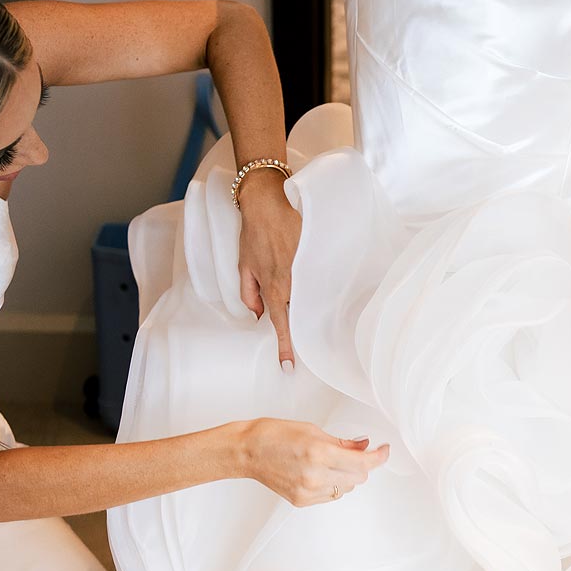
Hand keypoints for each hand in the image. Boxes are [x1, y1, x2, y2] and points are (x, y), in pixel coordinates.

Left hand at [236, 168, 302, 371]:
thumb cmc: (254, 233)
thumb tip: (259, 315)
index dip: (285, 348)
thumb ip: (249, 294)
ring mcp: (308, 271)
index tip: (289, 368)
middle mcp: (293, 284)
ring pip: (312, 299)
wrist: (269, 202)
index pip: (281, 326)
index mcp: (274, 288)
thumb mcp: (243, 265)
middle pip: (301, 314)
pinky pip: (321, 281)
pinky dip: (321, 289)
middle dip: (303, 329)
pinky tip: (326, 292)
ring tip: (320, 316)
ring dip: (314, 307)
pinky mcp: (319, 259)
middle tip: (310, 345)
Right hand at [241, 419, 388, 505]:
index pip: (363, 463)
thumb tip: (364, 446)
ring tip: (331, 462)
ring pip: (346, 489)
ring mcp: (308, 492)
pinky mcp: (302, 501)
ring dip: (347, 476)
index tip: (384, 451)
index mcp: (320, 454)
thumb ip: (342, 443)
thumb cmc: (274, 435)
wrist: (248, 452)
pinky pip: (330, 496)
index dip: (379, 457)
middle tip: (356, 453)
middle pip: (358, 478)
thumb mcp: (313, 430)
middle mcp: (315, 476)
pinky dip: (333, 485)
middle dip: (362, 465)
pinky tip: (320, 473)